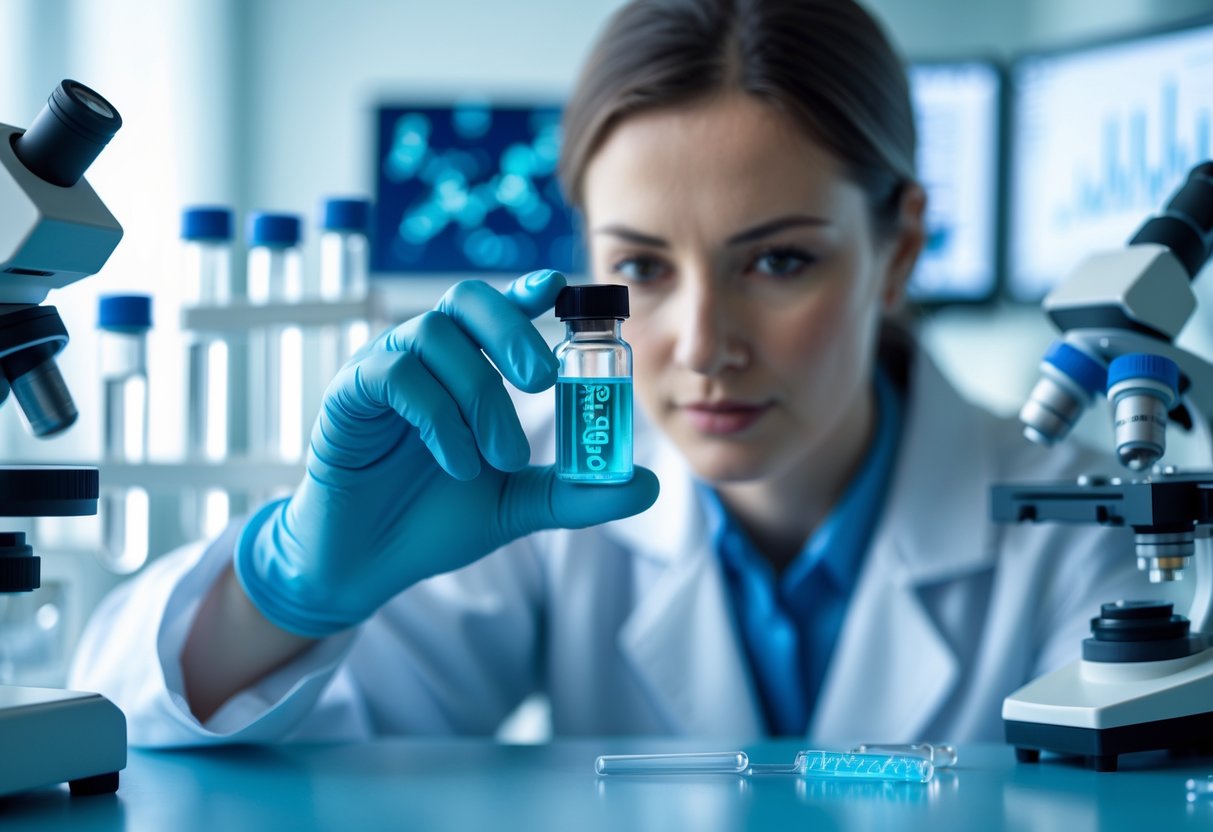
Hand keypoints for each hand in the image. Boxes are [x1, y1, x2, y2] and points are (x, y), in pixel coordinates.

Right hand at [233, 270, 659, 637]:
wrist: (368, 565)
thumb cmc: (436, 520)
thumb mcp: (518, 504)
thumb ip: (577, 491)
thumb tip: (648, 484)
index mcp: (464, 369)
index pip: (497, 311)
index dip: (528, 292)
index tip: (562, 290)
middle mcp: (424, 358)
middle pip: (465, 299)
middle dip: (511, 329)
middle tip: (544, 381)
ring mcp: (382, 370)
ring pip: (434, 336)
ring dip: (480, 394)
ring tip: (503, 457)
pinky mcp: (347, 395)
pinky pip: (395, 374)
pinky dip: (438, 415)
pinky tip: (458, 464)